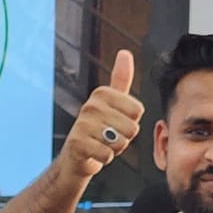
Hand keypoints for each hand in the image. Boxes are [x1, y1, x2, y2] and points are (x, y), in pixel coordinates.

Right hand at [56, 49, 143, 183]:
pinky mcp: (77, 144)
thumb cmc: (97, 131)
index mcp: (102, 93)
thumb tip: (125, 52)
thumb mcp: (110, 103)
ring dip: (115, 150)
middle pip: (132, 128)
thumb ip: (120, 79)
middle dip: (124, 139)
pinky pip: (108, 155)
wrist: (75, 157)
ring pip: (121, 142)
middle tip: (108, 138)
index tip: (115, 123)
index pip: (138, 111)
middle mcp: (91, 105)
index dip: (131, 122)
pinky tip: (94, 154)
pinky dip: (105, 159)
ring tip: (101, 145)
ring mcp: (82, 124)